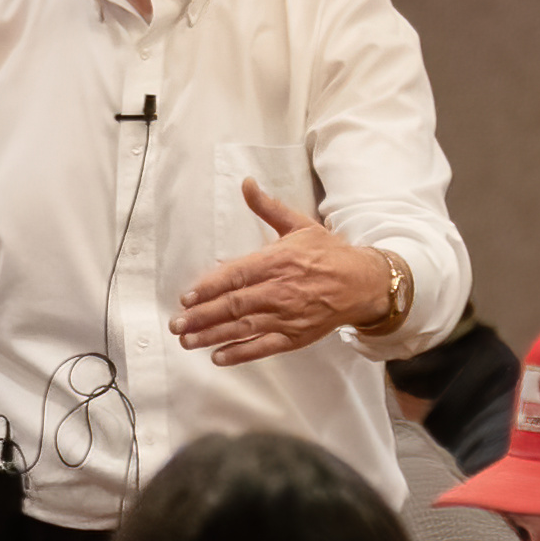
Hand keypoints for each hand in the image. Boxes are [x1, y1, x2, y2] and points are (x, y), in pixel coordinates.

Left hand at [176, 178, 393, 366]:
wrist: (363, 283)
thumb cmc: (329, 253)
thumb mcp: (299, 225)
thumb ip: (268, 207)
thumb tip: (246, 183)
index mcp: (277, 261)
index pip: (236, 276)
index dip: (208, 287)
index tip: (186, 297)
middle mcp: (279, 290)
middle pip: (234, 305)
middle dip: (201, 316)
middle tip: (176, 324)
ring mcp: (287, 316)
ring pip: (243, 328)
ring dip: (212, 336)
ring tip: (187, 341)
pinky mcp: (295, 336)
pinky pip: (264, 347)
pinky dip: (240, 354)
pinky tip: (218, 357)